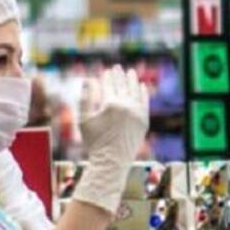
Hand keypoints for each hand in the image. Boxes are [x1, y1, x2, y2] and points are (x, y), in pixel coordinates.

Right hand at [72, 66, 149, 213]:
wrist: (112, 162)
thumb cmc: (94, 142)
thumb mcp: (83, 120)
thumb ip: (85, 99)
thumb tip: (87, 80)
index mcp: (111, 104)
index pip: (110, 84)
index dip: (108, 76)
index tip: (107, 70)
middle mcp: (127, 106)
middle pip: (123, 85)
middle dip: (120, 75)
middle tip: (118, 68)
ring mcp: (138, 113)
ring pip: (136, 92)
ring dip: (133, 81)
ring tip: (130, 73)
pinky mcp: (144, 122)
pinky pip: (145, 103)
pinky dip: (143, 93)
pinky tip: (142, 87)